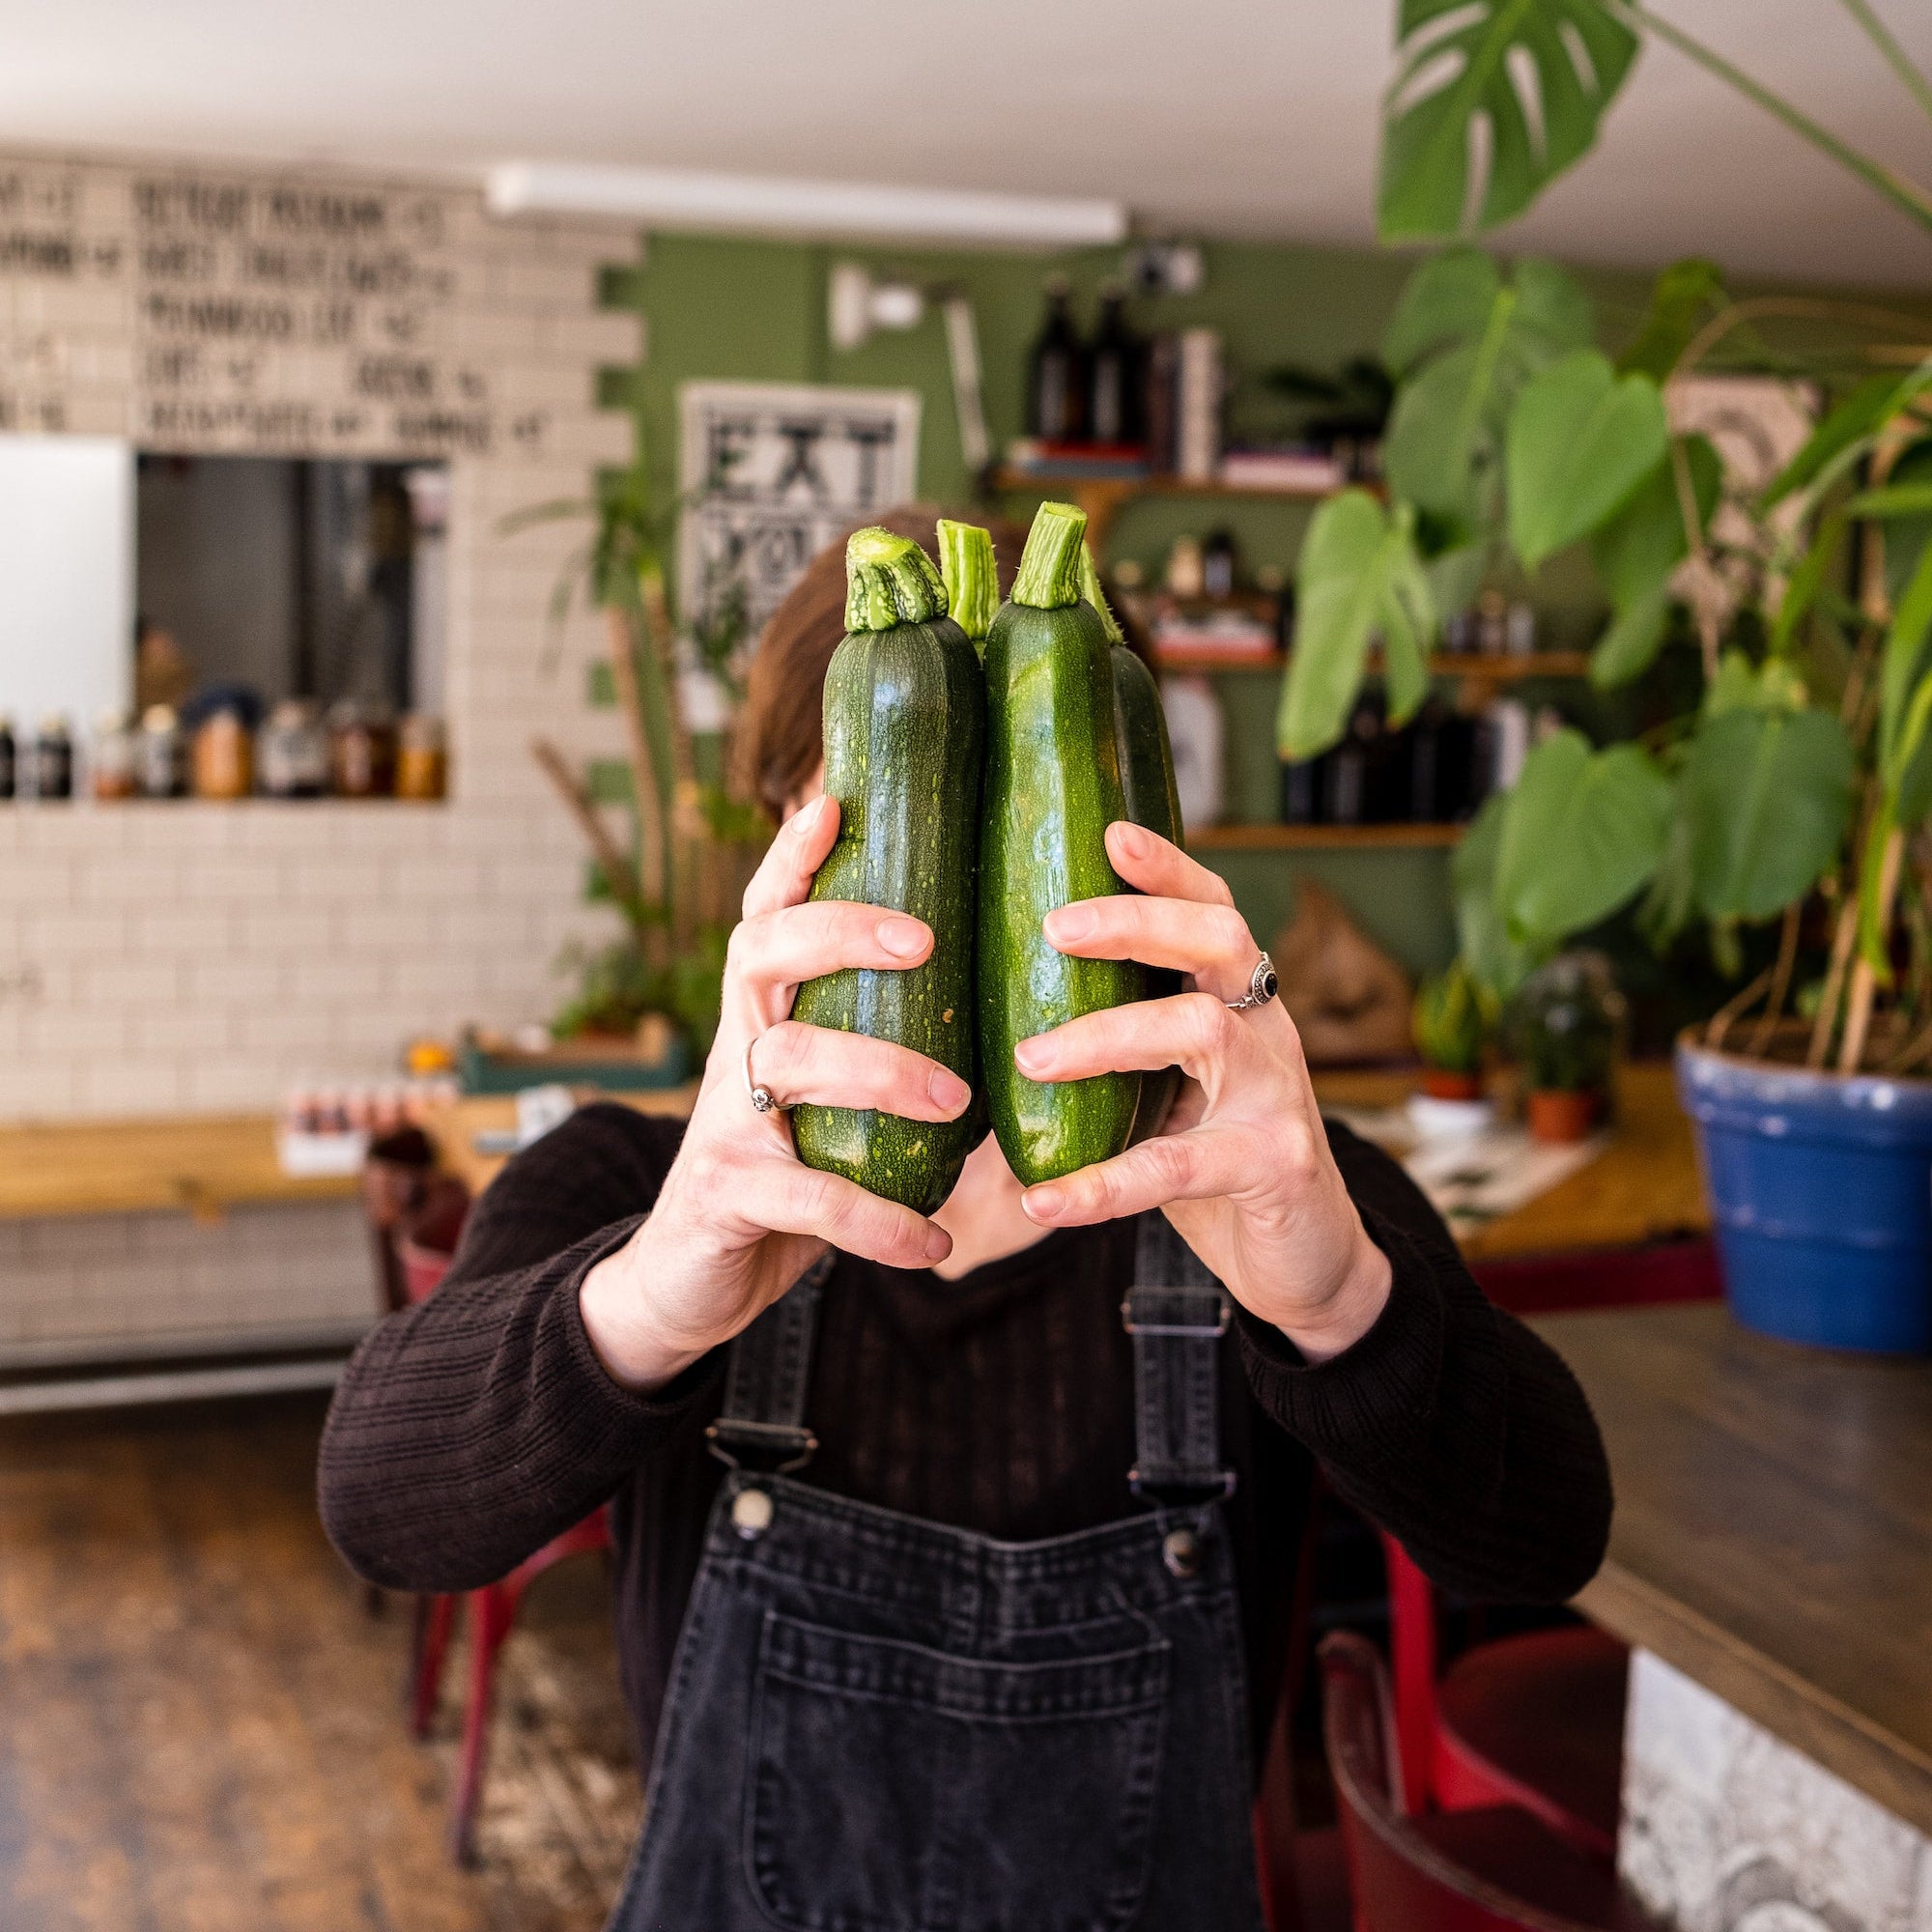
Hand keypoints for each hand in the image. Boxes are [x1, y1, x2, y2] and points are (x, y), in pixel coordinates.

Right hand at [579, 795, 965, 1390]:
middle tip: (926, 938)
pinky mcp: (729, 1196)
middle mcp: (731, 1050)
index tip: (834, 801)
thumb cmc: (786, 1171)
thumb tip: (1012, 1018)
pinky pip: (810, 1199)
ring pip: (787, 1064)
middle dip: (838, 931)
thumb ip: (882, 1051)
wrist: (690, 1280)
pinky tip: (935, 1245)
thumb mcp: (825, 1102)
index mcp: (761, 1016)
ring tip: (960, 1100)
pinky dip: (879, 1223)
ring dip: (880, 1073)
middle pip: (762, 956)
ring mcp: (722, 1122)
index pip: (766, 916)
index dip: (792, 858)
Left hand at [1015, 820, 1391, 1362]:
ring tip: (1026, 1060)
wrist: (1309, 1257)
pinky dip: (1103, 1185)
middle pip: (1219, 939)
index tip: (1108, 833)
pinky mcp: (1275, 1165)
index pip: (1211, 908)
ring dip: (1107, 1037)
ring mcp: (1279, 1094)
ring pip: (1200, 1031)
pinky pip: (1179, 1167)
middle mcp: (1267, 1030)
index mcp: (1237, 1001)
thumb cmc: (1215, 1160)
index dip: (1167, 867)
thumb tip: (983, 1030)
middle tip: (1052, 927)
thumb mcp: (1168, 1093)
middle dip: (1136, 921)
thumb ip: (1112, 1052)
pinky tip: (1044, 1200)